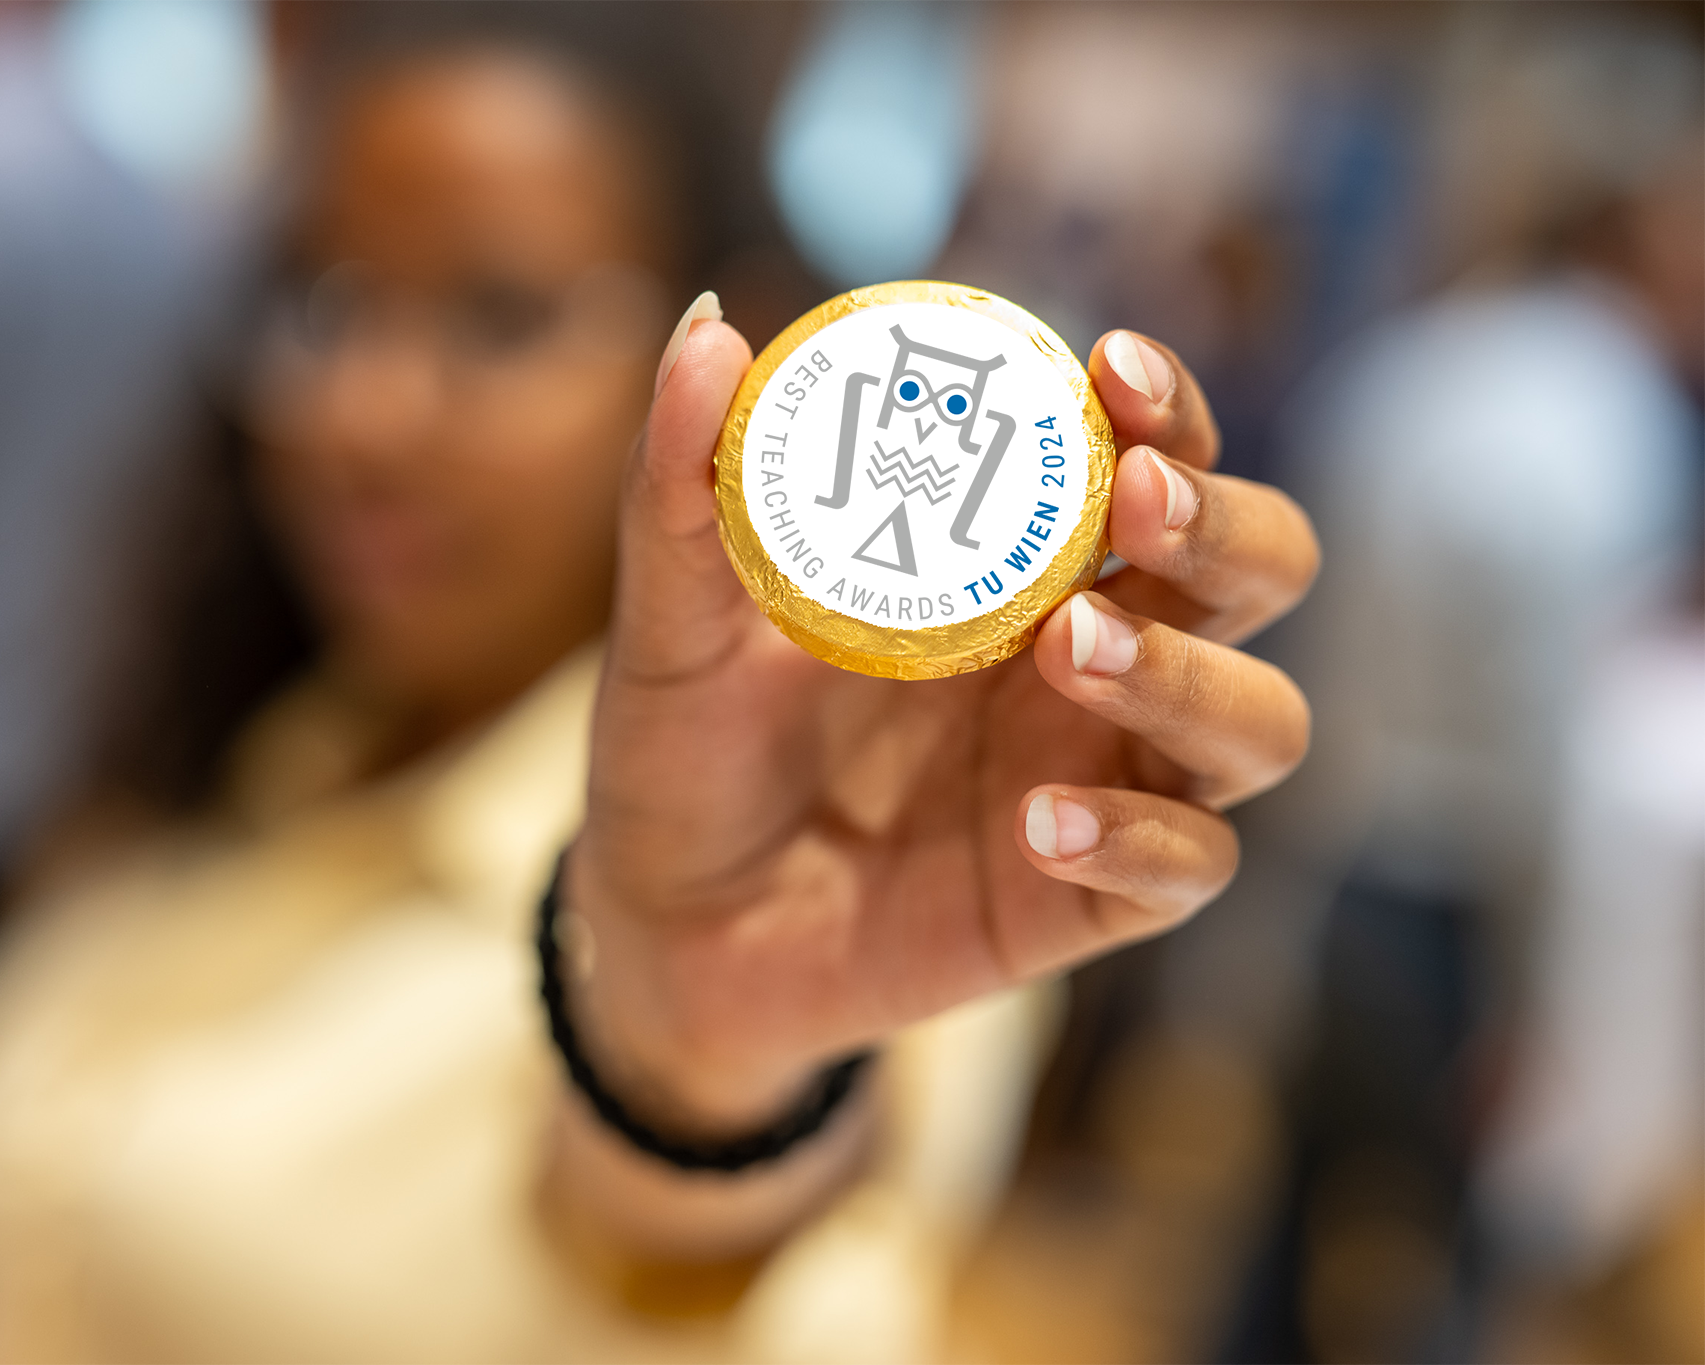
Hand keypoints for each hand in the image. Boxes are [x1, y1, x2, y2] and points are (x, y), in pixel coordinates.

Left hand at [568, 321, 1317, 1131]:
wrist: (663, 924)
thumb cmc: (686, 749)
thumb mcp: (670, 619)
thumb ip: (682, 484)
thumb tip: (706, 326)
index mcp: (1017, 565)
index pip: (1154, 457)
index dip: (1169, 406)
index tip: (1114, 368)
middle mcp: (1089, 658)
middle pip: (1260, 571)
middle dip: (1228, 523)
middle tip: (1138, 501)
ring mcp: (1103, 777)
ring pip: (1257, 720)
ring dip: (1190, 675)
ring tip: (1067, 652)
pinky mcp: (1089, 899)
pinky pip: (1189, 865)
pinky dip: (1142, 838)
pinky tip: (1040, 822)